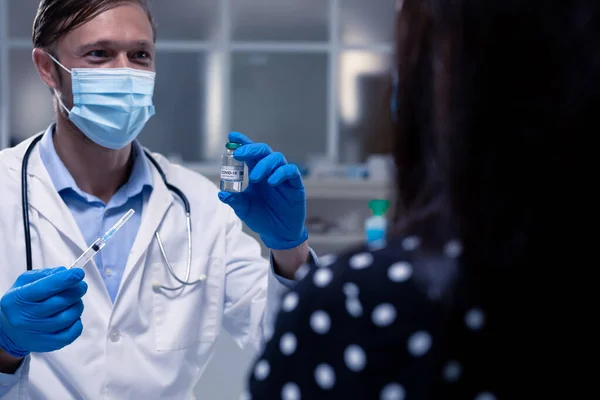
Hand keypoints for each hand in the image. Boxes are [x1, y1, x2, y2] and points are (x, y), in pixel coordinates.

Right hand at [0, 267, 86, 357]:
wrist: (9, 330)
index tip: (79, 273)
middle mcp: (24, 317)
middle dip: (76, 291)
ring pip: (67, 318)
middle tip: (81, 286)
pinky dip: (77, 323)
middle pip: (59, 302)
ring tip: (75, 301)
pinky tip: (74, 317)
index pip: (43, 288)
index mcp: (18, 298)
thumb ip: (45, 275)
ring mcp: (35, 333)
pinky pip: (70, 335)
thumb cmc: (22, 301)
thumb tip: (65, 272)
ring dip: (77, 306)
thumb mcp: (25, 282)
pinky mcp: (46, 345)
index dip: (64, 280)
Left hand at [218, 132, 307, 249]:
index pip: (250, 154)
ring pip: (277, 158)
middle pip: (263, 151)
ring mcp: (283, 177)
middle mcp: (270, 171)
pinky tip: (271, 182)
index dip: (242, 143)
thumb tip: (222, 193)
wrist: (278, 233)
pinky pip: (291, 171)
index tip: (232, 137)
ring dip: (264, 164)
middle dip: (251, 149)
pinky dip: (280, 173)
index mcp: (256, 173)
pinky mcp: (295, 185)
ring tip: (254, 177)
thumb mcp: (244, 209)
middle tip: (240, 154)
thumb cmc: (262, 218)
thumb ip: (234, 200)